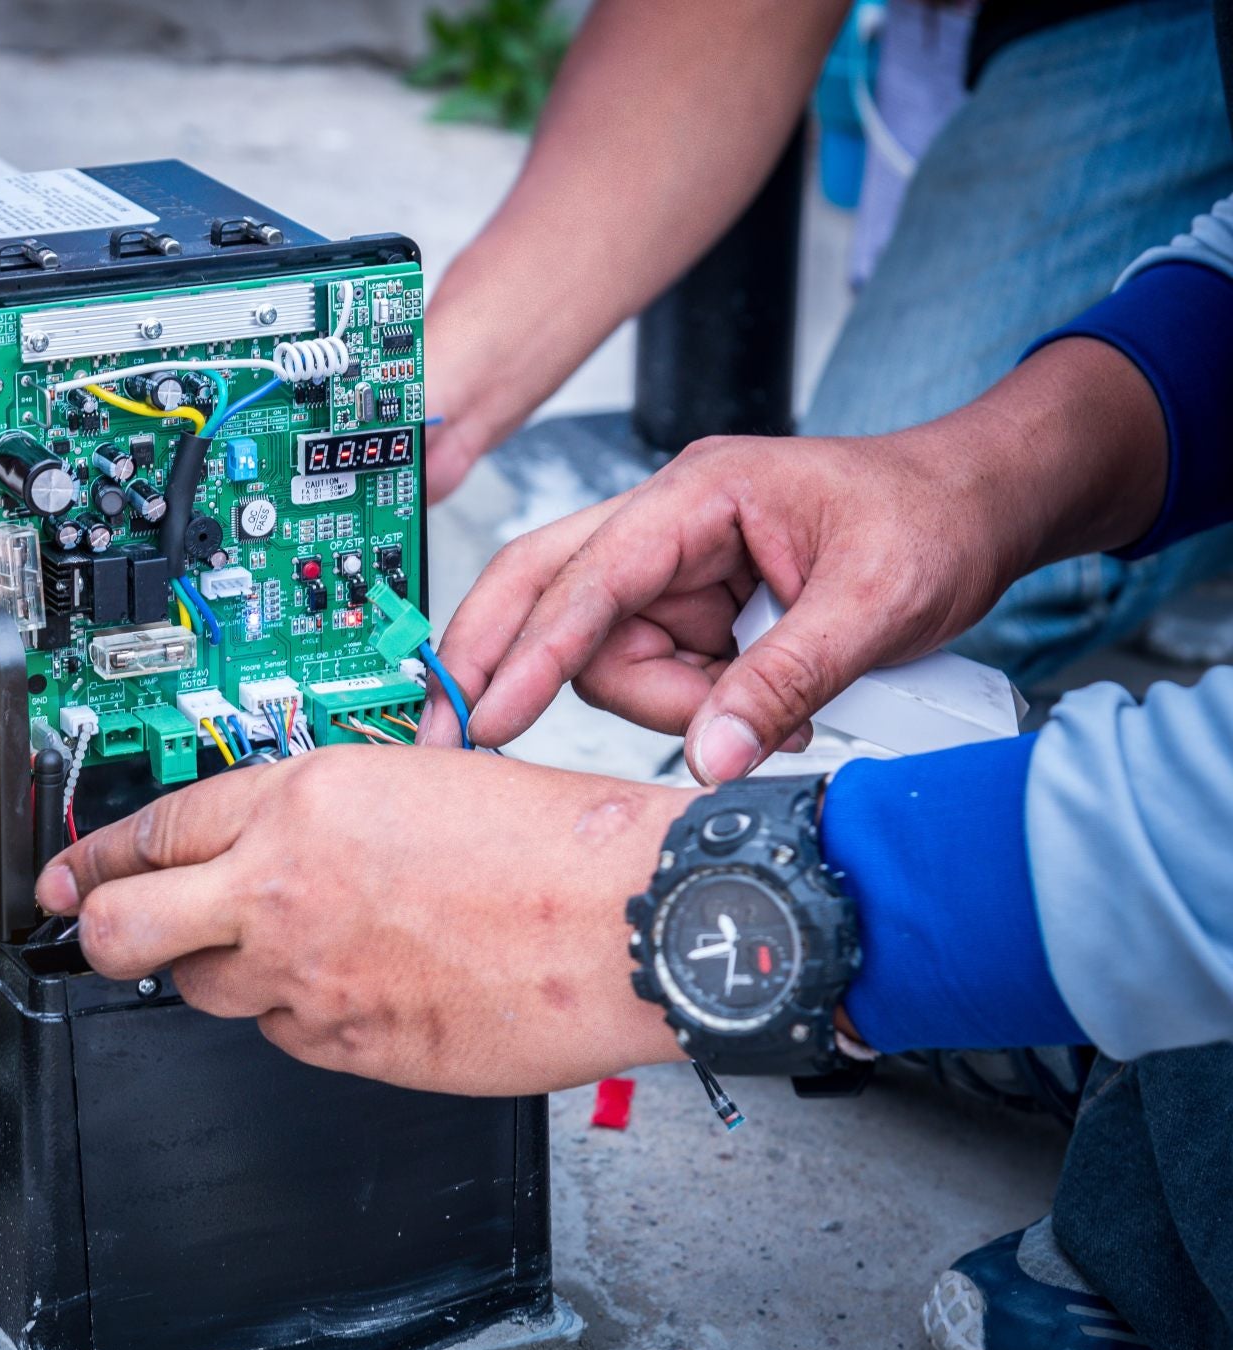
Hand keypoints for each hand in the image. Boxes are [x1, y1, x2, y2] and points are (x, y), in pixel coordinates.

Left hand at [33, 746, 691, 1095]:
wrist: (623, 919)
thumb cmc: (548, 841)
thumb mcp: (411, 776)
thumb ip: (315, 811)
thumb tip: (260, 841)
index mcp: (301, 800)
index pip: (153, 829)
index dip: (96, 856)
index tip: (73, 872)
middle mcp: (284, 888)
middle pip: (123, 929)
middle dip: (97, 929)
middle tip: (98, 927)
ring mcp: (309, 977)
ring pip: (206, 992)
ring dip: (226, 973)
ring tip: (300, 949)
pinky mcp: (346, 1046)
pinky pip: (286, 1037)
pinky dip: (303, 1016)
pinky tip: (362, 986)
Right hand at [421, 338, 1168, 780]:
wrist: (982, 505)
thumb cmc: (933, 520)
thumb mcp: (874, 605)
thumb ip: (785, 681)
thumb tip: (711, 759)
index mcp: (698, 496)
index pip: (588, 577)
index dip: (532, 651)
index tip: (486, 716)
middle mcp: (667, 527)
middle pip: (545, 593)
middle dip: (502, 661)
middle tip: (460, 734)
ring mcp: (673, 569)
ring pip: (602, 654)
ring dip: (662, 707)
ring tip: (767, 722)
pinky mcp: (691, 608)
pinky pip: (650, 671)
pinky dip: (689, 708)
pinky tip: (754, 715)